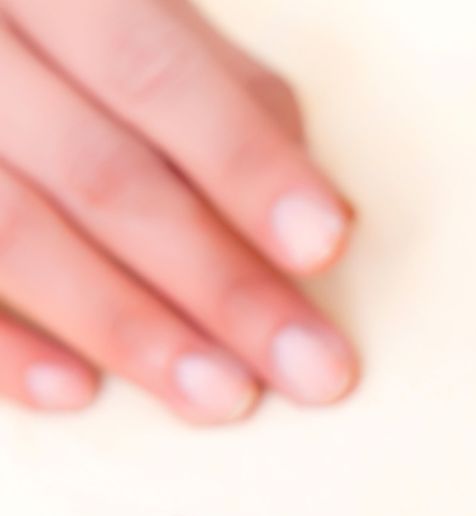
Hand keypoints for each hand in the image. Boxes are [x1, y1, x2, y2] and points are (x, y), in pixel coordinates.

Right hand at [0, 0, 355, 420]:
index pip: (150, 70)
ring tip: (223, 399)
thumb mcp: (128, 8)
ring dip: (127, 327)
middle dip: (217, 282)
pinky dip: (0, 347)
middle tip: (311, 371)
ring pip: (12, 232)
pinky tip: (77, 393)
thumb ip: (215, 83)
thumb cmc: (54, 25)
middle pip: (98, 171)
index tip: (325, 245)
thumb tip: (317, 205)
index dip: (243, 161)